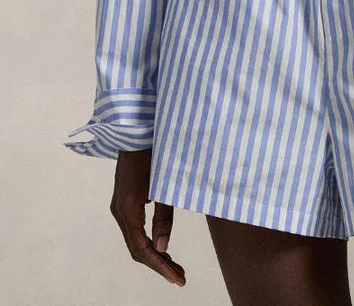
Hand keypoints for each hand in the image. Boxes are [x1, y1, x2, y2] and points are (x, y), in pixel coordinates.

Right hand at [110, 148, 185, 286]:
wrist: (137, 129)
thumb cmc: (154, 153)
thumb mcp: (163, 185)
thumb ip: (163, 217)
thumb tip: (162, 247)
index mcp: (128, 209)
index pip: (142, 249)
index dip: (160, 266)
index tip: (177, 278)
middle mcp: (119, 211)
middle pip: (136, 248)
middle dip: (158, 264)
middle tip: (179, 276)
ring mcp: (120, 206)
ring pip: (134, 239)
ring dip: (153, 254)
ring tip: (174, 265)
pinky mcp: (125, 200)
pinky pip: (134, 228)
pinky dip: (147, 240)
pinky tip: (161, 245)